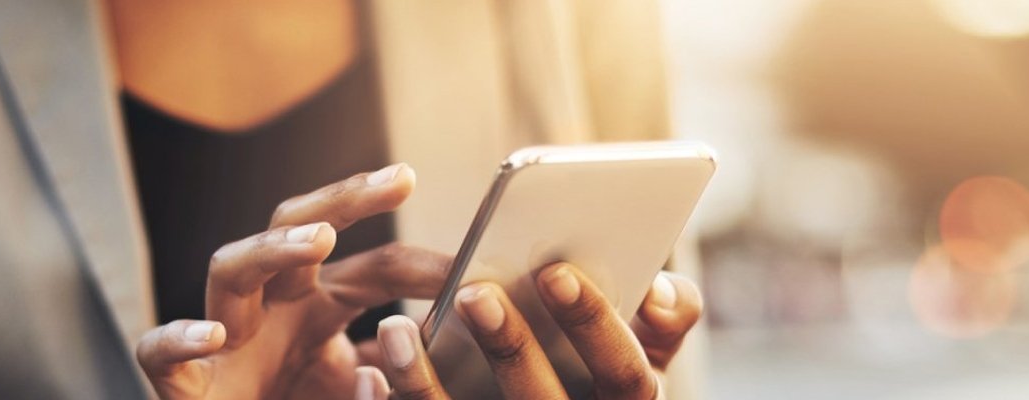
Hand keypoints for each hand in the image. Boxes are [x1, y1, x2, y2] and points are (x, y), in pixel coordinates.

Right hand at [134, 164, 454, 398]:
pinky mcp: (180, 385)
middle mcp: (269, 310)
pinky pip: (159, 350)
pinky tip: (211, 336)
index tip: (475, 265)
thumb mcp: (365, 392)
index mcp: (318, 309)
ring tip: (320, 240)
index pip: (375, 267)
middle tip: (400, 180)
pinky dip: (179, 339)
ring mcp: (222, 340)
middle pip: (295, 226)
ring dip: (273, 249)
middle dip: (345, 198)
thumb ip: (400, 369)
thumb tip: (443, 334)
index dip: (426, 265)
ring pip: (230, 268)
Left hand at [358, 263, 703, 399]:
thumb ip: (664, 321)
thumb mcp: (641, 360)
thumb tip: (660, 288)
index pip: (628, 379)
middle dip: (509, 347)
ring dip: (423, 382)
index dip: (596, 326)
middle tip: (474, 290)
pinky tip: (364, 375)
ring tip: (393, 327)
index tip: (556, 270)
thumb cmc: (600, 387)